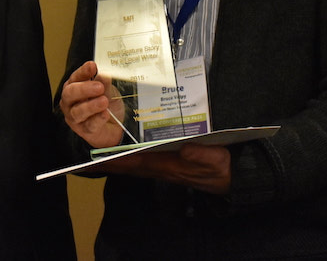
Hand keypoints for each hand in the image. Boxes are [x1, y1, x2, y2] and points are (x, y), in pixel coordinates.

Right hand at [59, 61, 126, 148]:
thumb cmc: (106, 105)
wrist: (114, 126)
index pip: (75, 77)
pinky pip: (89, 125)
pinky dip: (98, 119)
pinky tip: (105, 114)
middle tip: (99, 87)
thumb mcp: (108, 90)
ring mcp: (75, 117)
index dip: (83, 71)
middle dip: (84, 89)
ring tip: (104, 101)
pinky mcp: (84, 130)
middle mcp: (71, 102)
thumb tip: (104, 74)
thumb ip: (105, 83)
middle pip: (70, 93)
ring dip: (91, 105)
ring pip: (77, 111)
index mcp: (75, 87)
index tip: (92, 66)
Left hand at [103, 143, 231, 194]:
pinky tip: (129, 154)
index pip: (140, 163)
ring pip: (139, 165)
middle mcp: (165, 169)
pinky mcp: (173, 166)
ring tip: (103, 156)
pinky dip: (135, 159)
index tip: (101, 159)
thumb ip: (202, 154)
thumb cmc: (224, 167)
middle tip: (92, 159)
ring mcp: (168, 168)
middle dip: (113, 163)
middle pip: (134, 165)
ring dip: (121, 162)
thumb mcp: (217, 159)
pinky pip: (149, 162)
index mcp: (172, 167)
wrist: (233, 178)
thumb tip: (185, 149)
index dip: (120, 161)